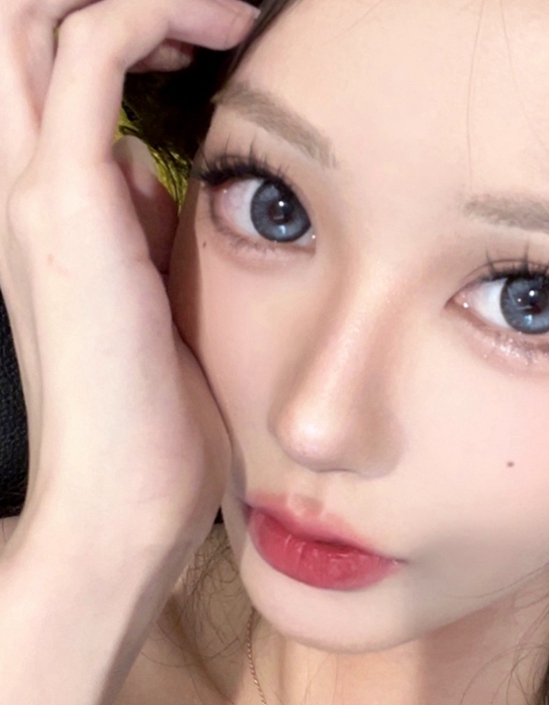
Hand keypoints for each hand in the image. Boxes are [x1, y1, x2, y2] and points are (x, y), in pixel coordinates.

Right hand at [0, 0, 256, 552]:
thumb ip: (140, 232)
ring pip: (35, 16)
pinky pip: (95, 52)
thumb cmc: (154, 420)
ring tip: (220, 17)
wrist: (125, 503)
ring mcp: (33, 192)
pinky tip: (218, 34)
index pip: (45, 66)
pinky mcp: (71, 207)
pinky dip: (154, 16)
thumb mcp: (149, 299)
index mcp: (41, 210)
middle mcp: (18, 187)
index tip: (208, 41)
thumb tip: (155, 176)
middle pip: (21, 21)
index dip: (124, 28)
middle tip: (208, 17)